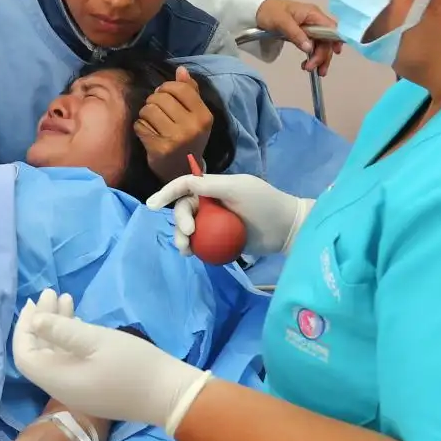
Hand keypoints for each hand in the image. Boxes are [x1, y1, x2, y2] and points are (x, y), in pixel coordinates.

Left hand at [13, 290, 210, 432]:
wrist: (171, 396)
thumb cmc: (133, 365)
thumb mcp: (96, 340)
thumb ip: (62, 330)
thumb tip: (34, 321)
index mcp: (58, 380)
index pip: (24, 355)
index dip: (24, 328)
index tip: (35, 303)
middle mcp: (62, 388)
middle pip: (38, 354)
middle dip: (40, 322)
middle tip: (51, 293)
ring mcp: (78, 390)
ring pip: (55, 356)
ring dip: (55, 327)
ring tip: (64, 298)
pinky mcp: (93, 387)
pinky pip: (70, 362)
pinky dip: (69, 340)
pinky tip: (78, 319)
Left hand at [134, 67, 212, 182]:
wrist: (183, 173)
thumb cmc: (188, 140)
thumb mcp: (196, 117)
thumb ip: (190, 92)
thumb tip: (181, 69)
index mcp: (204, 116)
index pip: (180, 88)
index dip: (166, 87)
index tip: (163, 95)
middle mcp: (192, 126)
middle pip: (160, 97)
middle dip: (153, 101)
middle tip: (156, 112)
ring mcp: (176, 138)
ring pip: (148, 110)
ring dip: (145, 115)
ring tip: (152, 123)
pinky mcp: (159, 148)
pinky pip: (140, 125)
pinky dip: (140, 127)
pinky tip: (148, 134)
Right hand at [144, 172, 312, 256]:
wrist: (288, 229)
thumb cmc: (265, 204)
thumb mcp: (238, 189)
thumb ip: (210, 186)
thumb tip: (185, 185)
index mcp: (213, 187)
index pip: (184, 186)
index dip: (166, 193)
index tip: (152, 206)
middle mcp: (212, 204)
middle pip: (184, 210)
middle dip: (179, 222)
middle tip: (188, 235)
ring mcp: (217, 223)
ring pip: (190, 229)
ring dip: (182, 237)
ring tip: (186, 250)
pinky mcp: (222, 240)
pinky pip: (202, 243)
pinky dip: (195, 248)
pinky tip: (194, 255)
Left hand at [255, 0, 339, 75]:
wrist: (258, 9)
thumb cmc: (270, 12)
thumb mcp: (281, 22)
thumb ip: (296, 34)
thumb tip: (310, 48)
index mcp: (313, 14)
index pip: (331, 28)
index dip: (335, 40)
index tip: (334, 53)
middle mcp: (315, 20)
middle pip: (326, 39)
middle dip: (322, 55)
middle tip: (311, 68)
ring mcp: (310, 27)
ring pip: (321, 44)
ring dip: (319, 58)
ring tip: (311, 70)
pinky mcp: (304, 34)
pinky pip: (313, 46)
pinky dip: (312, 56)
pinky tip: (307, 64)